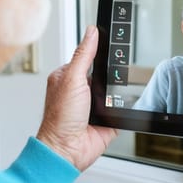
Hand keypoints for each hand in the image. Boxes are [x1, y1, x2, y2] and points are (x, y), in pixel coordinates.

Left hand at [37, 26, 116, 171]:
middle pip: (103, 74)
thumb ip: (84, 55)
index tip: (109, 45)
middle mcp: (80, 91)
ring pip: (113, 92)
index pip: (87, 59)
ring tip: (108, 99)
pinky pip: (121, 109)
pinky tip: (117, 109)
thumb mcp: (72, 79)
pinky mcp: (106, 120)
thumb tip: (92, 32)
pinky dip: (122, 109)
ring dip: (114, 94)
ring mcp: (93, 106)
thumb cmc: (60, 119)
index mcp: (67, 78)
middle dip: (109, 77)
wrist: (68, 150)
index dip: (97, 53)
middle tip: (106, 81)